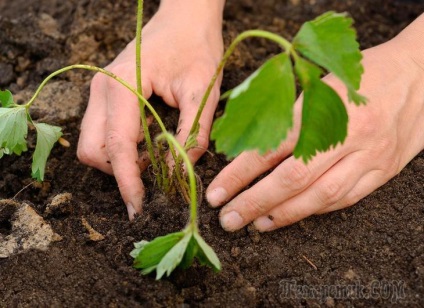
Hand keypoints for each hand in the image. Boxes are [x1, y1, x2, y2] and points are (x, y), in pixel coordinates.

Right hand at [77, 1, 223, 218]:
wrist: (185, 18)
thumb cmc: (197, 47)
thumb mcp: (203, 91)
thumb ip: (192, 134)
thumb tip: (180, 173)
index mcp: (123, 84)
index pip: (117, 145)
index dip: (127, 180)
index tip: (139, 207)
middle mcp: (103, 88)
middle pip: (93, 150)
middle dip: (119, 172)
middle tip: (154, 175)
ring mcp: (101, 91)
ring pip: (94, 143)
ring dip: (120, 161)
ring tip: (154, 157)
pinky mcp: (107, 95)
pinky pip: (103, 133)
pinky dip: (121, 148)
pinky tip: (148, 144)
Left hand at [206, 17, 423, 231]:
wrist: (423, 77)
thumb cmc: (363, 75)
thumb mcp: (322, 81)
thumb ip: (290, 113)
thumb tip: (249, 145)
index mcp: (326, 105)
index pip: (273, 146)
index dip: (240, 173)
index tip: (217, 192)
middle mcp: (348, 135)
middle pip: (293, 178)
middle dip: (255, 202)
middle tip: (228, 219)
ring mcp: (369, 156)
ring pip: (320, 196)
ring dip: (283, 215)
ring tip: (254, 224)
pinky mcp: (383, 171)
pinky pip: (345, 199)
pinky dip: (314, 211)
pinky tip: (291, 216)